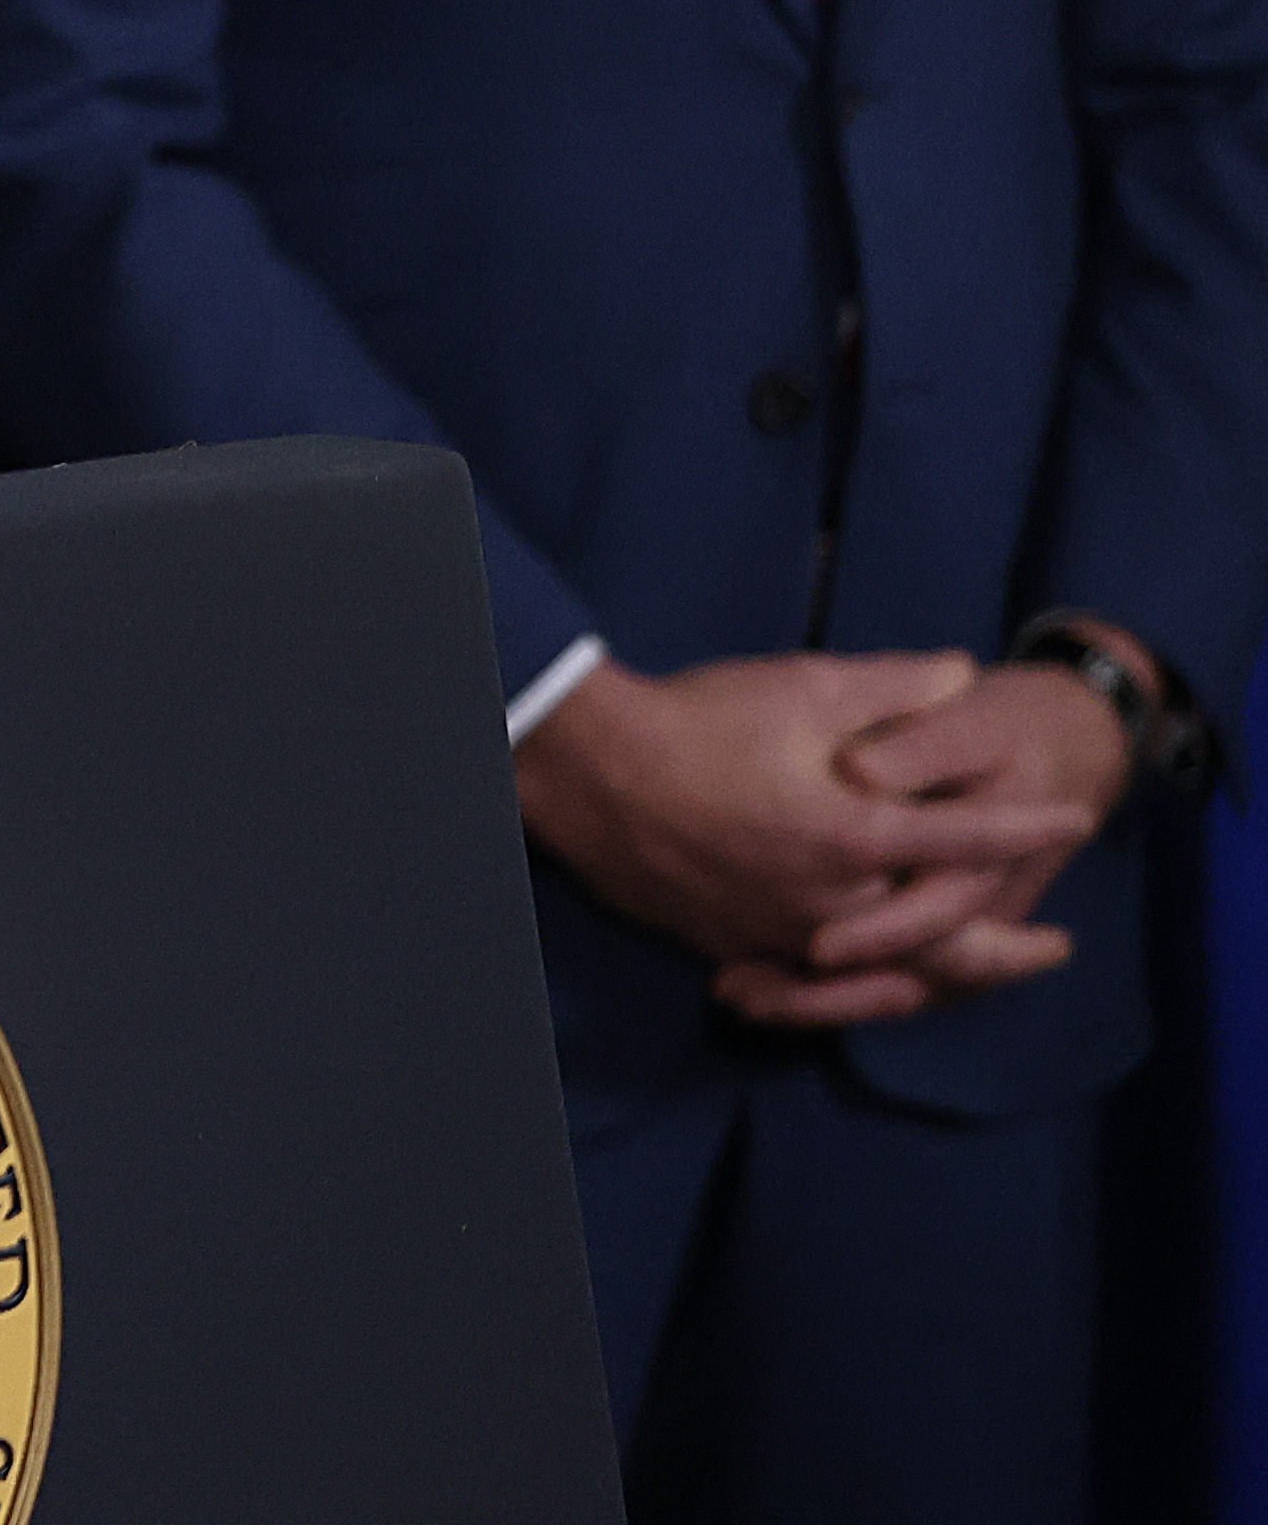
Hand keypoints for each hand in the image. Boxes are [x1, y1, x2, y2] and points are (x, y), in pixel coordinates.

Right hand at [510, 651, 1098, 1012]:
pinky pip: (813, 984)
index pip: (968, 835)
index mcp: (854, 833)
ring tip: (981, 973)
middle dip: (1005, 944)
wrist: (586, 769)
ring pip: (881, 970)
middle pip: (940, 937)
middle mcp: (829, 899)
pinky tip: (878, 982)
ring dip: (942, 972)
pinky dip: (859, 987)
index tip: (1075, 820)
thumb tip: (960, 674)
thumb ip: (893, 685)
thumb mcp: (800, 686)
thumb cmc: (696, 720)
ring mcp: (780, 931)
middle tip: (1055, 948)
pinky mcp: (733, 945)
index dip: (1027, 825)